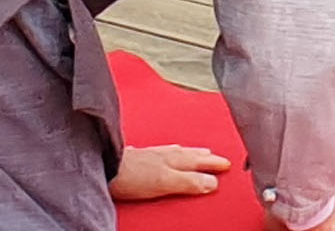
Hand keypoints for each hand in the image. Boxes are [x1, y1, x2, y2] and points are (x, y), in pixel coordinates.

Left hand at [112, 146, 232, 203]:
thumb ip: (189, 182)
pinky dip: (176, 152)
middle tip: (220, 159)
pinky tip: (170, 152)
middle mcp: (167, 153)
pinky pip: (167, 151)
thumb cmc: (133, 176)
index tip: (228, 165)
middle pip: (193, 155)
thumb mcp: (165, 182)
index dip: (214, 164)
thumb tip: (212, 182)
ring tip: (201, 153)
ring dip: (193, 153)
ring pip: (180, 152)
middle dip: (207, 157)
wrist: (106, 166)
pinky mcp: (142, 156)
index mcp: (176, 159)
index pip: (201, 161)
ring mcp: (154, 153)